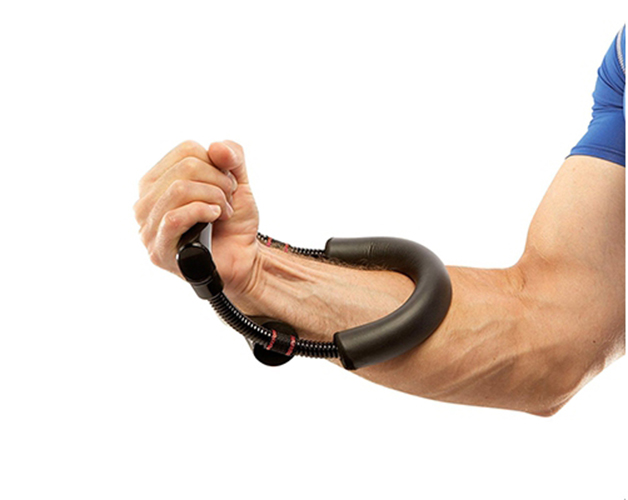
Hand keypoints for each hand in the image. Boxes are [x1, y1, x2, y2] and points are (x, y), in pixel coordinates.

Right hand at [134, 140, 260, 299]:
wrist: (242, 259)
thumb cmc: (233, 223)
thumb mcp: (238, 182)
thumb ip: (232, 157)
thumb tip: (216, 146)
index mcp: (157, 180)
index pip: (186, 151)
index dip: (215, 163)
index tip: (227, 185)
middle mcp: (146, 201)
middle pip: (185, 167)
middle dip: (219, 181)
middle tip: (229, 201)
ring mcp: (148, 227)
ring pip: (179, 190)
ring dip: (214, 197)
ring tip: (223, 211)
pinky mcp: (158, 250)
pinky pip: (174, 218)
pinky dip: (202, 211)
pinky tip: (215, 217)